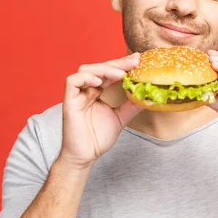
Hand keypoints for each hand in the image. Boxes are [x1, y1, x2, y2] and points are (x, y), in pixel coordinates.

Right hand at [59, 53, 142, 169]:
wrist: (85, 157)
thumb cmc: (97, 139)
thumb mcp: (120, 118)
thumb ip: (131, 105)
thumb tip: (148, 95)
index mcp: (96, 92)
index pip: (109, 72)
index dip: (123, 64)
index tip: (139, 60)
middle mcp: (85, 90)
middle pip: (99, 67)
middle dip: (117, 63)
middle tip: (134, 61)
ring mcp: (76, 95)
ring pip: (85, 70)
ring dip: (103, 69)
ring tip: (120, 74)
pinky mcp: (69, 102)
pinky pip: (72, 82)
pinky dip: (85, 78)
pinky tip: (99, 82)